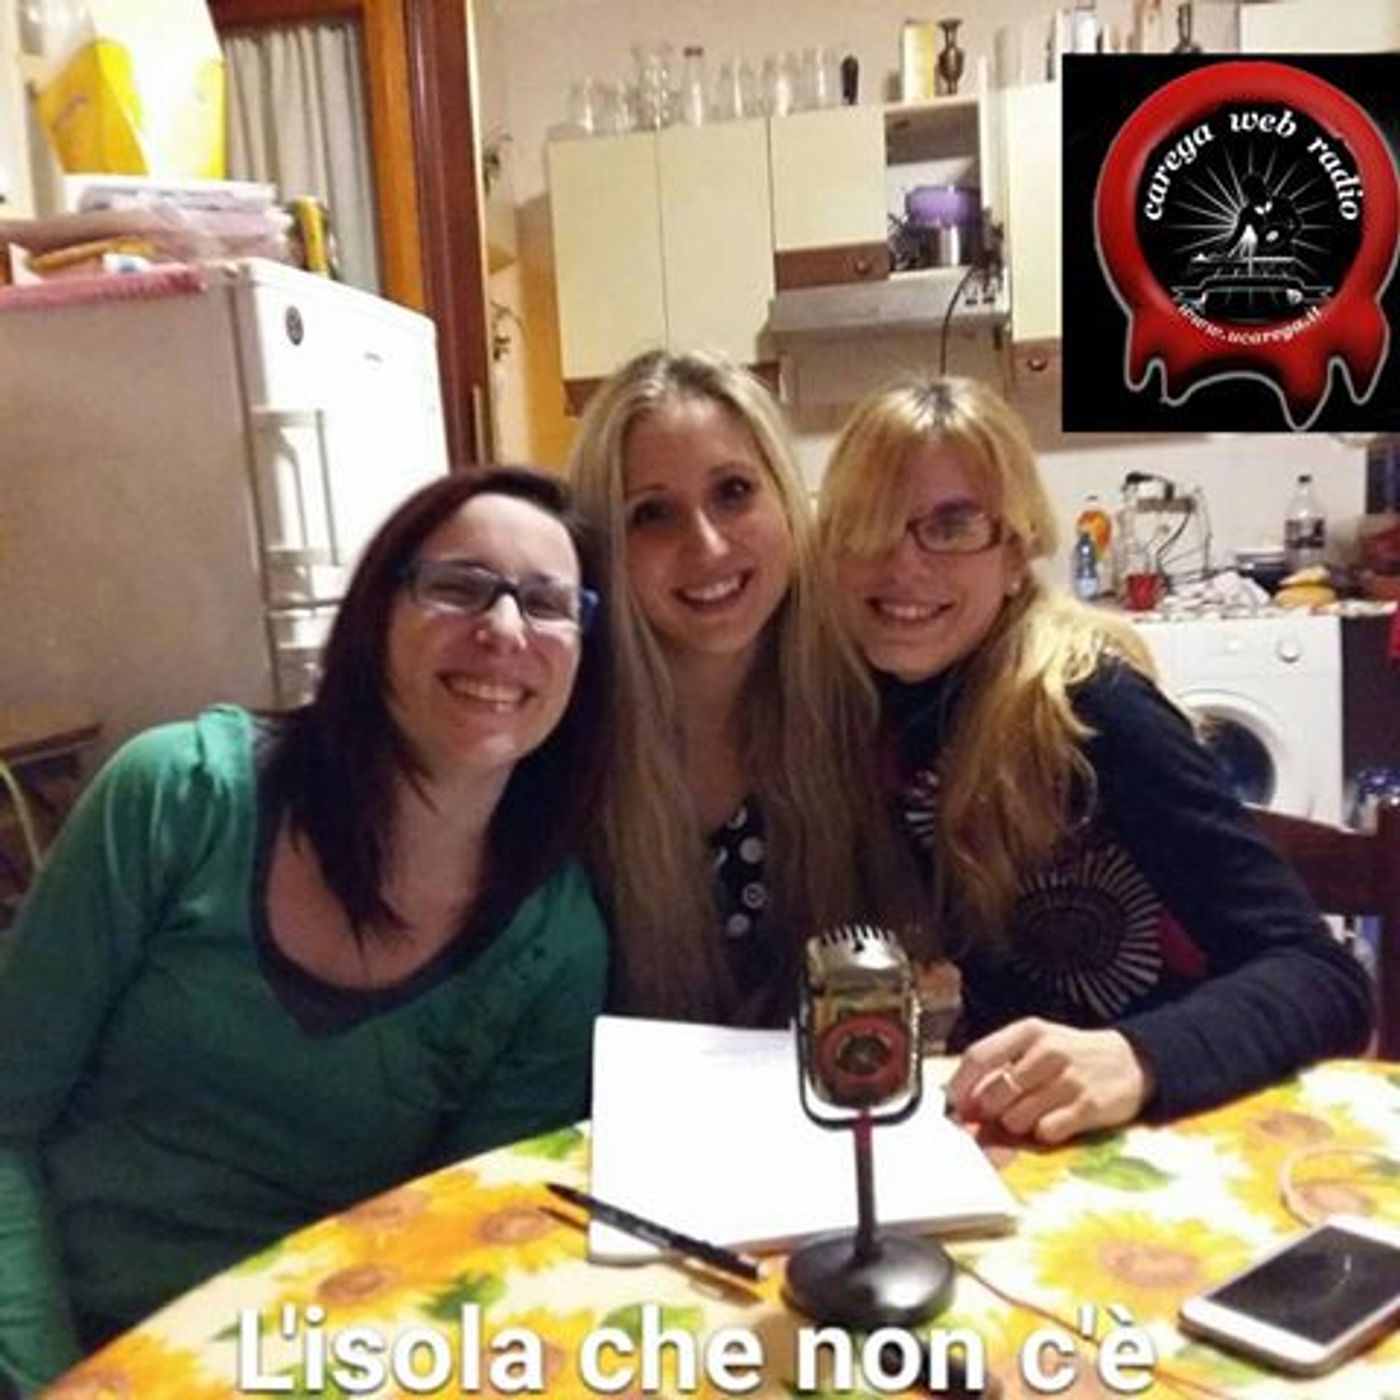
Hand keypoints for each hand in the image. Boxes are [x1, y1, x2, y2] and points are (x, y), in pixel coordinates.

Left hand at [946, 1018, 1155, 1145]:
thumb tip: (964, 1100)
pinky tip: (1056, 1120)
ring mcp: (1069, 1079)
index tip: (954, 1103)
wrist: (1131, 1061)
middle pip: (995, 1093)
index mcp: (1029, 1031)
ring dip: (1017, 1124)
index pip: (979, 1056)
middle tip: (999, 1113)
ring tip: (1034, 1113)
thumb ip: (1002, 1063)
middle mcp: (1048, 1051)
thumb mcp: (1037, 1044)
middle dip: (990, 1112)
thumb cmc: (1071, 1055)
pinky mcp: (1088, 1107)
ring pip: (1017, 1118)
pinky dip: (1044, 1133)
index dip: (960, 1084)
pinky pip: (1046, 1132)